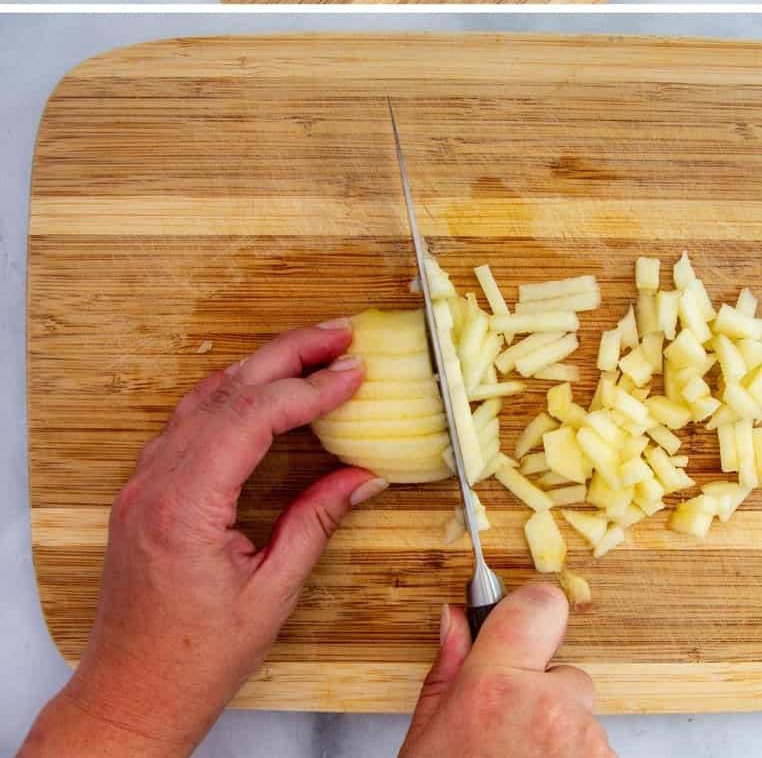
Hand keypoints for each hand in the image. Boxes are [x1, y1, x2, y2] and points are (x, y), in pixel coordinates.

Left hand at [20, 321, 384, 757]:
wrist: (129, 695)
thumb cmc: (193, 661)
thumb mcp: (271, 593)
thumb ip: (316, 522)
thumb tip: (364, 476)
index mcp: (186, 505)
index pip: (253, 416)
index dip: (310, 388)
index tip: (355, 373)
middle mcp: (156, 481)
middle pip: (227, 389)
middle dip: (289, 354)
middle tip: (340, 335)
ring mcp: (143, 482)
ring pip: (203, 397)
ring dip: (259, 369)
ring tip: (311, 353)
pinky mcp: (143, 490)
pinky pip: (187, 421)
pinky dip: (231, 395)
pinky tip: (263, 393)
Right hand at [401, 581, 615, 757]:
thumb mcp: (426, 743)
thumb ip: (447, 672)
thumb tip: (455, 619)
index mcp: (497, 687)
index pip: (542, 603)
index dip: (531, 614)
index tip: (519, 632)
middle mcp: (552, 709)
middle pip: (565, 675)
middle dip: (543, 699)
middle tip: (506, 740)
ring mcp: (587, 747)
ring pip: (582, 722)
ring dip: (559, 741)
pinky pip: (596, 755)